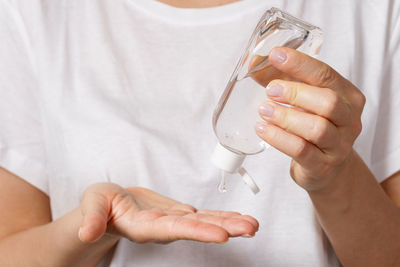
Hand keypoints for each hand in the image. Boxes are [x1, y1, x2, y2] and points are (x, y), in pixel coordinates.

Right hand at [78, 183, 257, 243]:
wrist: (111, 205)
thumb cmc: (100, 205)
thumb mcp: (92, 205)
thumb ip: (92, 217)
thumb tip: (85, 231)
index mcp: (144, 226)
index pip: (173, 229)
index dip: (198, 231)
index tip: (221, 234)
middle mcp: (164, 227)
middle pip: (197, 228)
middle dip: (225, 228)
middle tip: (251, 229)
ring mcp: (174, 221)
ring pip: (205, 222)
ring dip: (230, 223)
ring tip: (253, 225)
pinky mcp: (179, 214)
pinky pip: (204, 216)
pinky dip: (222, 216)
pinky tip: (239, 219)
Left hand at [254, 47, 365, 191]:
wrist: (326, 168)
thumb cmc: (313, 126)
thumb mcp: (302, 100)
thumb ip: (281, 79)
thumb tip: (254, 62)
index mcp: (348, 97)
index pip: (326, 75)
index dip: (300, 63)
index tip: (276, 55)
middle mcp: (349, 120)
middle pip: (328, 102)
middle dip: (296, 93)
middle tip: (271, 90)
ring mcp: (338, 145)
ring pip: (316, 128)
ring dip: (286, 117)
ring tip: (264, 110)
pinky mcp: (322, 166)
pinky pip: (301, 150)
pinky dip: (278, 138)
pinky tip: (262, 129)